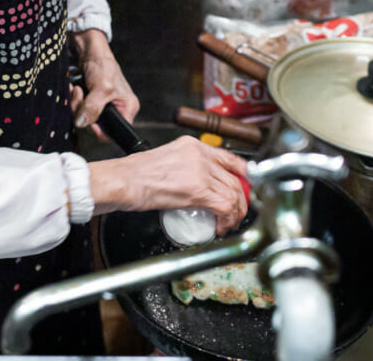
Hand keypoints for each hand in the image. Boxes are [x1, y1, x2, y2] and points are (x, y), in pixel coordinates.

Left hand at [69, 30, 139, 138]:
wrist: (89, 50)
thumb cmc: (104, 64)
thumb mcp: (101, 87)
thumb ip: (93, 108)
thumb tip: (82, 123)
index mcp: (127, 108)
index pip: (116, 133)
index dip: (101, 132)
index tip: (89, 122)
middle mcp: (116, 110)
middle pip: (97, 126)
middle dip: (84, 113)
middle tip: (80, 98)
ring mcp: (102, 106)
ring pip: (85, 118)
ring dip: (76, 105)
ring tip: (77, 90)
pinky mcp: (90, 102)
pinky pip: (79, 110)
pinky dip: (73, 100)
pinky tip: (74, 89)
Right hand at [88, 137, 249, 234]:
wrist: (125, 180)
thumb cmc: (136, 174)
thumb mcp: (166, 159)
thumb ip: (184, 165)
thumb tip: (194, 181)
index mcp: (193, 145)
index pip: (230, 157)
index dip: (244, 174)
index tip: (247, 186)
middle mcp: (200, 155)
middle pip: (234, 179)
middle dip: (240, 200)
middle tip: (235, 213)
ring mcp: (201, 171)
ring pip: (233, 194)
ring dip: (235, 213)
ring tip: (227, 223)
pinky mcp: (198, 190)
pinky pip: (224, 206)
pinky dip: (227, 219)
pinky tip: (219, 226)